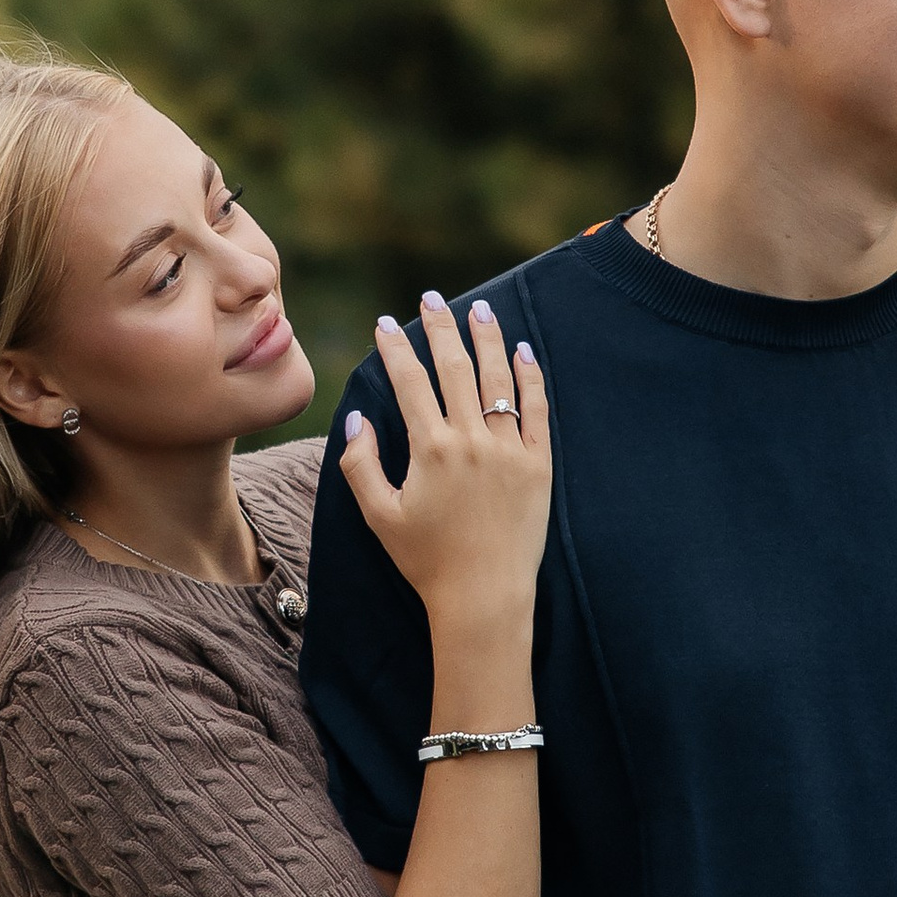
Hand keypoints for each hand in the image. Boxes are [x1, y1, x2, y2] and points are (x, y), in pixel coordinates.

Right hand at [337, 295, 550, 632]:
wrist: (484, 597)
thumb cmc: (426, 561)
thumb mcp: (380, 516)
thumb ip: (361, 465)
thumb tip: (357, 419)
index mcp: (430, 450)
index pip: (410, 382)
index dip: (395, 348)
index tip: (386, 323)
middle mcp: (471, 441)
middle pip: (454, 368)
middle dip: (440, 327)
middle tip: (430, 298)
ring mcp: (509, 450)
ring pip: (498, 379)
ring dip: (487, 339)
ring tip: (479, 308)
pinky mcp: (539, 464)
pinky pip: (537, 409)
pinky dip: (530, 377)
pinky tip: (522, 351)